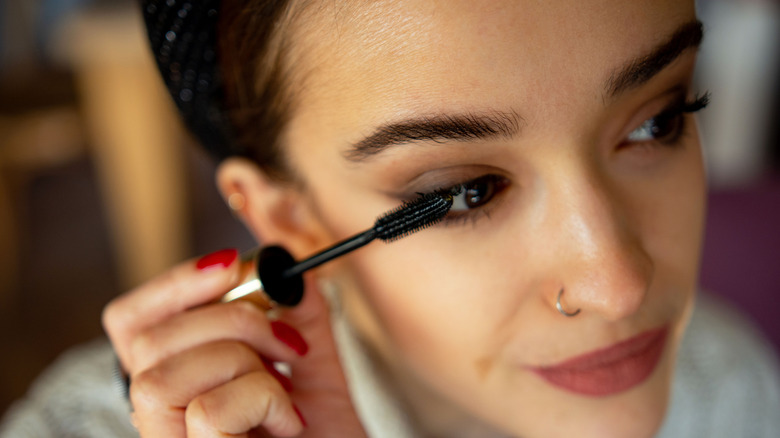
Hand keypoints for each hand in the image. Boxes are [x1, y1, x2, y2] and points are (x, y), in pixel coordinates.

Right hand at [103, 249, 366, 436]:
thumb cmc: (325, 436)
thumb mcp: (315, 366)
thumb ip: (299, 316)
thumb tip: (286, 267)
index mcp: (179, 387)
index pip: (129, 324)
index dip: (172, 285)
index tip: (230, 263)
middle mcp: (161, 421)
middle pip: (144, 342)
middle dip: (229, 319)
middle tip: (287, 341)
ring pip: (163, 378)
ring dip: (245, 364)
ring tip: (285, 390)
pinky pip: (208, 412)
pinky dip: (266, 400)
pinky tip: (289, 422)